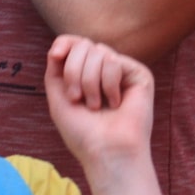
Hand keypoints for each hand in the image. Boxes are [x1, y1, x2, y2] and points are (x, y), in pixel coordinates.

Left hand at [44, 34, 155, 175]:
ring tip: (96, 105)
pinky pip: (114, 62)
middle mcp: (104, 69)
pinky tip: (115, 103)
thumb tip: (60, 44)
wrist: (106, 151)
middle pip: (83, 45)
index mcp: (86, 73)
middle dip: (74, 72)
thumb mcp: (59, 97)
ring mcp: (122, 71)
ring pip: (98, 52)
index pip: (75, 44)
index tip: (56, 55)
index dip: (65, 44)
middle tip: (77, 99)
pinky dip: (108, 85)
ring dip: (90, 83)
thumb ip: (56, 69)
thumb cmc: (82, 131)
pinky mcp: (139, 74)